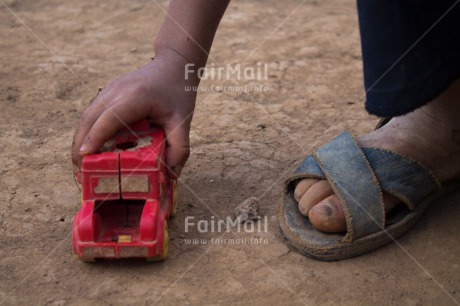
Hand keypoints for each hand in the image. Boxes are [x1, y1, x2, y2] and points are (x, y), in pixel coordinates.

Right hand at [71, 50, 197, 178]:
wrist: (173, 64)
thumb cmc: (178, 93)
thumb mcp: (183, 121)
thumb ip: (179, 148)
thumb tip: (172, 177)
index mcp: (135, 97)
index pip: (109, 118)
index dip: (95, 137)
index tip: (84, 156)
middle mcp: (116, 91)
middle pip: (89, 119)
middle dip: (80, 146)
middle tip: (80, 173)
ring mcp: (108, 90)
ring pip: (86, 117)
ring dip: (80, 141)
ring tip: (80, 166)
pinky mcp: (106, 93)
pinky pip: (91, 114)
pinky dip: (86, 133)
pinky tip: (88, 150)